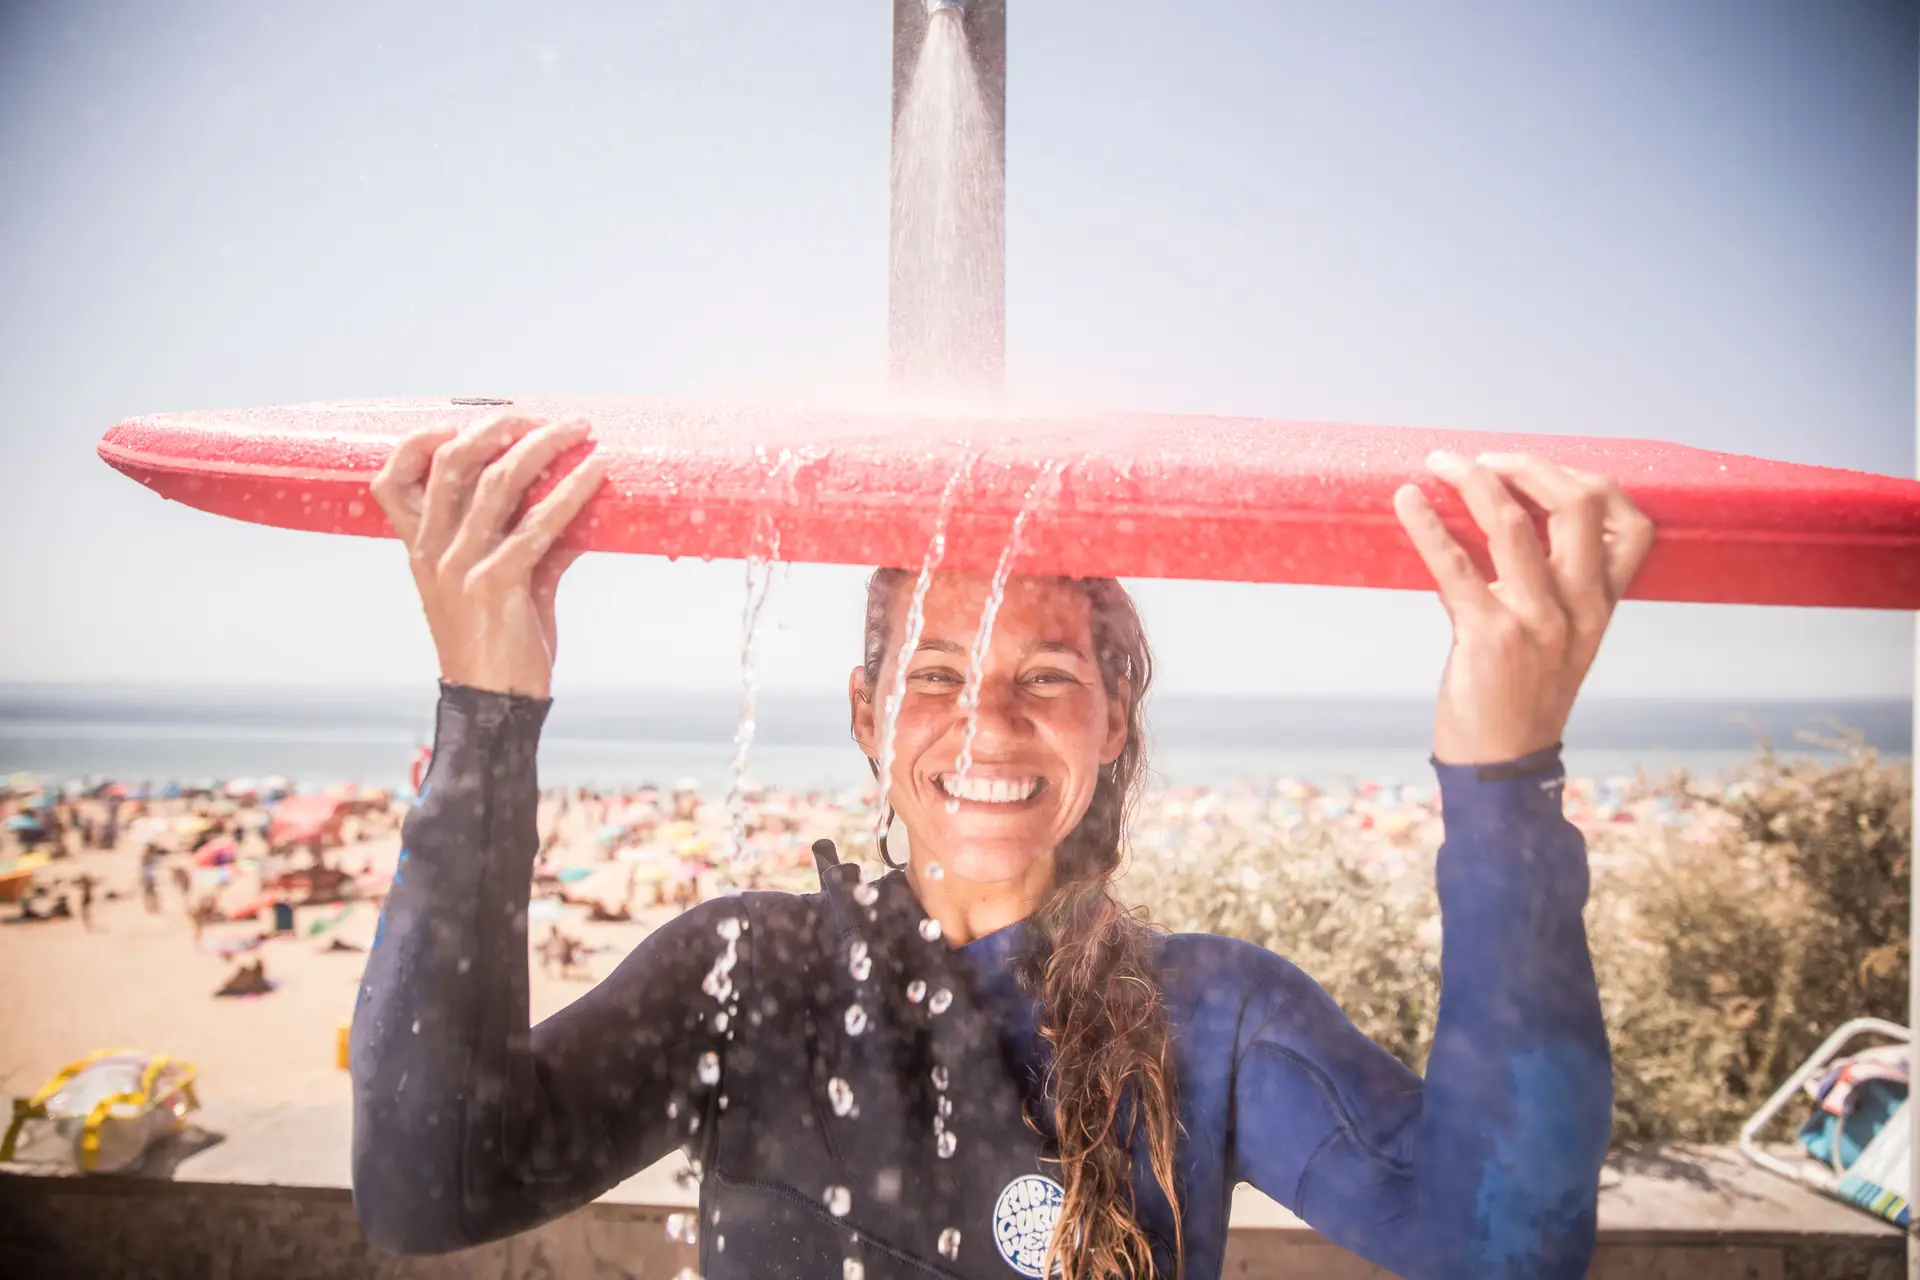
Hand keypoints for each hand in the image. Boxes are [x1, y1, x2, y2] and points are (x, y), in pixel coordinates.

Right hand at [369, 411, 606, 699]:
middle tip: (541, 417)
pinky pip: (539, 525)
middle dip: (497, 428)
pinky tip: (597, 474)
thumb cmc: (498, 645)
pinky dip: (572, 492)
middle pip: (453, 463)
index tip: (456, 423)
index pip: (390, 482)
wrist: (493, 705)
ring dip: (543, 447)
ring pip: (497, 483)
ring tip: (578, 429)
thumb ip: (524, 543)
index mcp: (421, 550)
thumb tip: (568, 507)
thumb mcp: (500, 585)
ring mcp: (461, 566)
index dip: (417, 444)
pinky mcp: (497, 584)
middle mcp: (433, 551)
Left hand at [1393, 451, 1654, 765]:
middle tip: (1480, 459)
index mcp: (1603, 604)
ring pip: (1513, 523)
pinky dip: (1427, 526)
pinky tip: (1406, 501)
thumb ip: (1545, 584)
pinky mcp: (1491, 637)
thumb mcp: (1558, 636)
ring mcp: (1538, 620)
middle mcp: (1581, 607)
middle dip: (1526, 464)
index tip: (1533, 470)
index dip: (1585, 481)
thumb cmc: (1521, 695)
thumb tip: (1495, 521)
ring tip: (1439, 463)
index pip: (1632, 523)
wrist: (1503, 764)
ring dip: (1471, 480)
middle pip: (1577, 503)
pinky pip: (1456, 566)